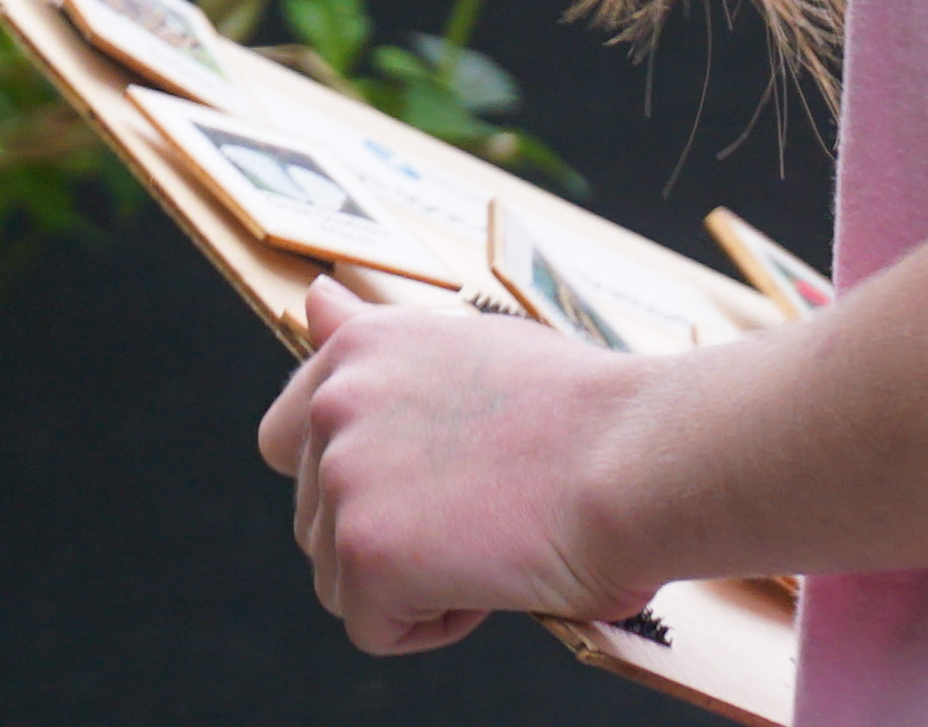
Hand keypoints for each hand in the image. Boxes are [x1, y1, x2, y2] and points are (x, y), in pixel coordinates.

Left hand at [255, 275, 662, 655]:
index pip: (290, 437)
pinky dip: (435, 624)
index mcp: (359, 347)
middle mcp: (336, 401)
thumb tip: (312, 299)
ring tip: (493, 538)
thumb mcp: (466, 344)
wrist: (637, 457)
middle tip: (480, 511)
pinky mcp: (367, 551)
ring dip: (412, 581)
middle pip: (317, 519)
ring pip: (341, 579)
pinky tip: (492, 576)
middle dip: (386, 535)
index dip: (352, 481)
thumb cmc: (583, 410)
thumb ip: (380, 341)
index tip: (425, 486)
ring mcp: (345, 476)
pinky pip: (373, 629)